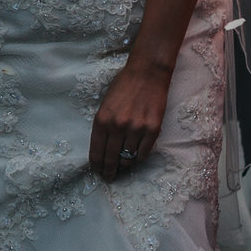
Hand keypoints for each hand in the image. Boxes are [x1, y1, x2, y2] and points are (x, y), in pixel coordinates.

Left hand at [89, 58, 171, 181]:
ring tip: (123, 165)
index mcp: (102, 120)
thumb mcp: (104, 105)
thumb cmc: (123, 86)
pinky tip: (135, 156)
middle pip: (111, 159)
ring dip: (124, 164)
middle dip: (109, 171)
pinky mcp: (153, 129)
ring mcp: (136, 129)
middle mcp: (117, 127)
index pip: (96, 153)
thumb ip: (103, 126)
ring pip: (128, 158)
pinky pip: (144, 153)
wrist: (147, 73)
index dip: (97, 166)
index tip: (98, 173)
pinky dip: (138, 157)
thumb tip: (104, 149)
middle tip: (109, 177)